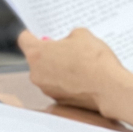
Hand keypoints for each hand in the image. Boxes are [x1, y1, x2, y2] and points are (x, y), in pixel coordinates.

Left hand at [18, 28, 132, 113]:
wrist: (109, 87)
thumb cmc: (94, 60)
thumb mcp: (82, 34)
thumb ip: (69, 36)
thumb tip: (68, 42)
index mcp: (37, 54)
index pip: (24, 39)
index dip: (33, 33)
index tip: (40, 31)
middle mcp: (36, 74)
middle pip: (36, 58)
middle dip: (50, 51)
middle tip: (67, 45)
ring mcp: (46, 89)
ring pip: (47, 72)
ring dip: (58, 66)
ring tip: (79, 61)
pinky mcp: (58, 100)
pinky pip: (58, 85)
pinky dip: (66, 80)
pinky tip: (82, 75)